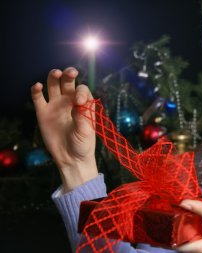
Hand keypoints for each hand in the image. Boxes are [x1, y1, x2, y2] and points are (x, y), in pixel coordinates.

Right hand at [31, 67, 97, 191]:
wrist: (71, 159)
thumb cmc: (83, 144)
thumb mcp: (86, 131)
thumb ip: (83, 115)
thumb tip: (79, 101)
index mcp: (83, 105)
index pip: (82, 90)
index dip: (81, 91)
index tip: (79, 101)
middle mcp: (69, 102)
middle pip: (68, 83)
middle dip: (69, 75)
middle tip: (71, 72)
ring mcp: (56, 106)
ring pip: (54, 86)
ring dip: (54, 77)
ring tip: (56, 73)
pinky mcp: (43, 113)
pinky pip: (39, 98)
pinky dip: (37, 90)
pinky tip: (38, 86)